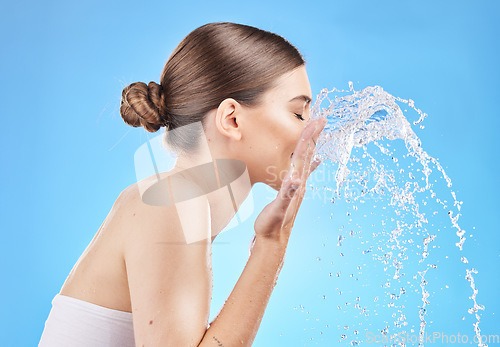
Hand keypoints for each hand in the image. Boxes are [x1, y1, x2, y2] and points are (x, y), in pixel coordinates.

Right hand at [253, 117, 326, 246]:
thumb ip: (286, 194)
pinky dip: (308, 162)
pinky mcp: (292, 192)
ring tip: (315, 132)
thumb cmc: (273, 225)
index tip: (318, 120)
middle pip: (308, 154)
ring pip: (305, 161)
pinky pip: (302, 172)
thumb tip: (295, 180)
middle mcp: (299, 183)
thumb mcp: (278, 209)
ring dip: (310, 145)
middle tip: (321, 118)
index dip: (310, 136)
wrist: (274, 241)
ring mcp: (297, 187)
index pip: (304, 154)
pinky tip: (314, 161)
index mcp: (296, 182)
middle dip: (313, 135)